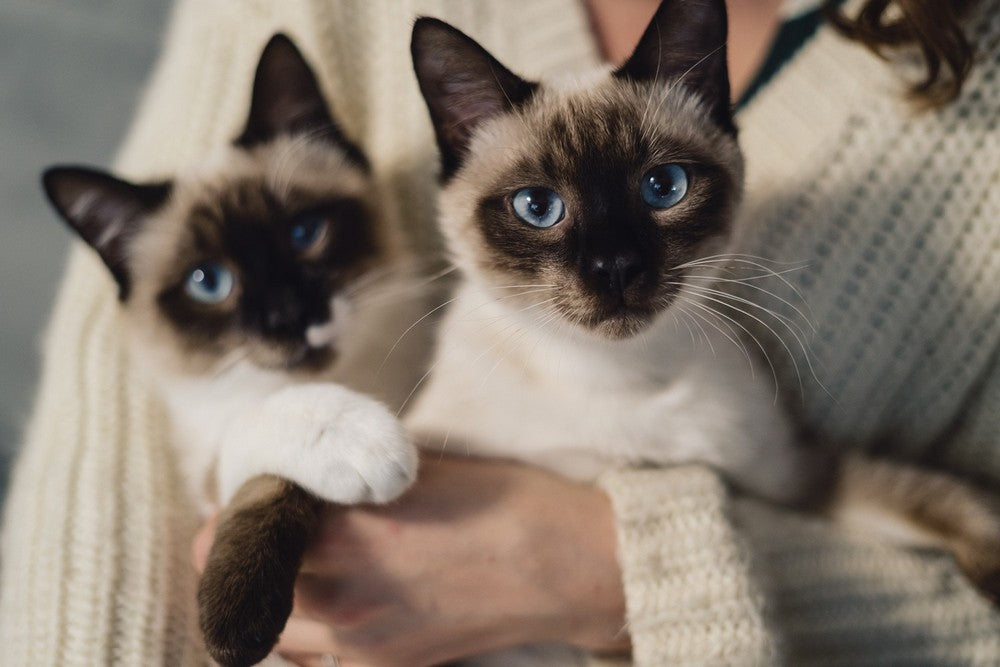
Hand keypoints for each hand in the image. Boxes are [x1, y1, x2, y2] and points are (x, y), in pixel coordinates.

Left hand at [193, 456, 628, 666]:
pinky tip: (322, 614)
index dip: (230, 517)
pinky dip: (304, 639)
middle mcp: (342, 595)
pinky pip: (316, 662)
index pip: (244, 531)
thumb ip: (348, 477)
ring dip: (266, 602)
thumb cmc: (499, 499)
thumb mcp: (415, 466)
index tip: (236, 505)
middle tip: (253, 535)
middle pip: (248, 586)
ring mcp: (362, 642)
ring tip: (287, 574)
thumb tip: (307, 479)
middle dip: (238, 559)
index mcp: (347, 532)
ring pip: (274, 633)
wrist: (560, 564)